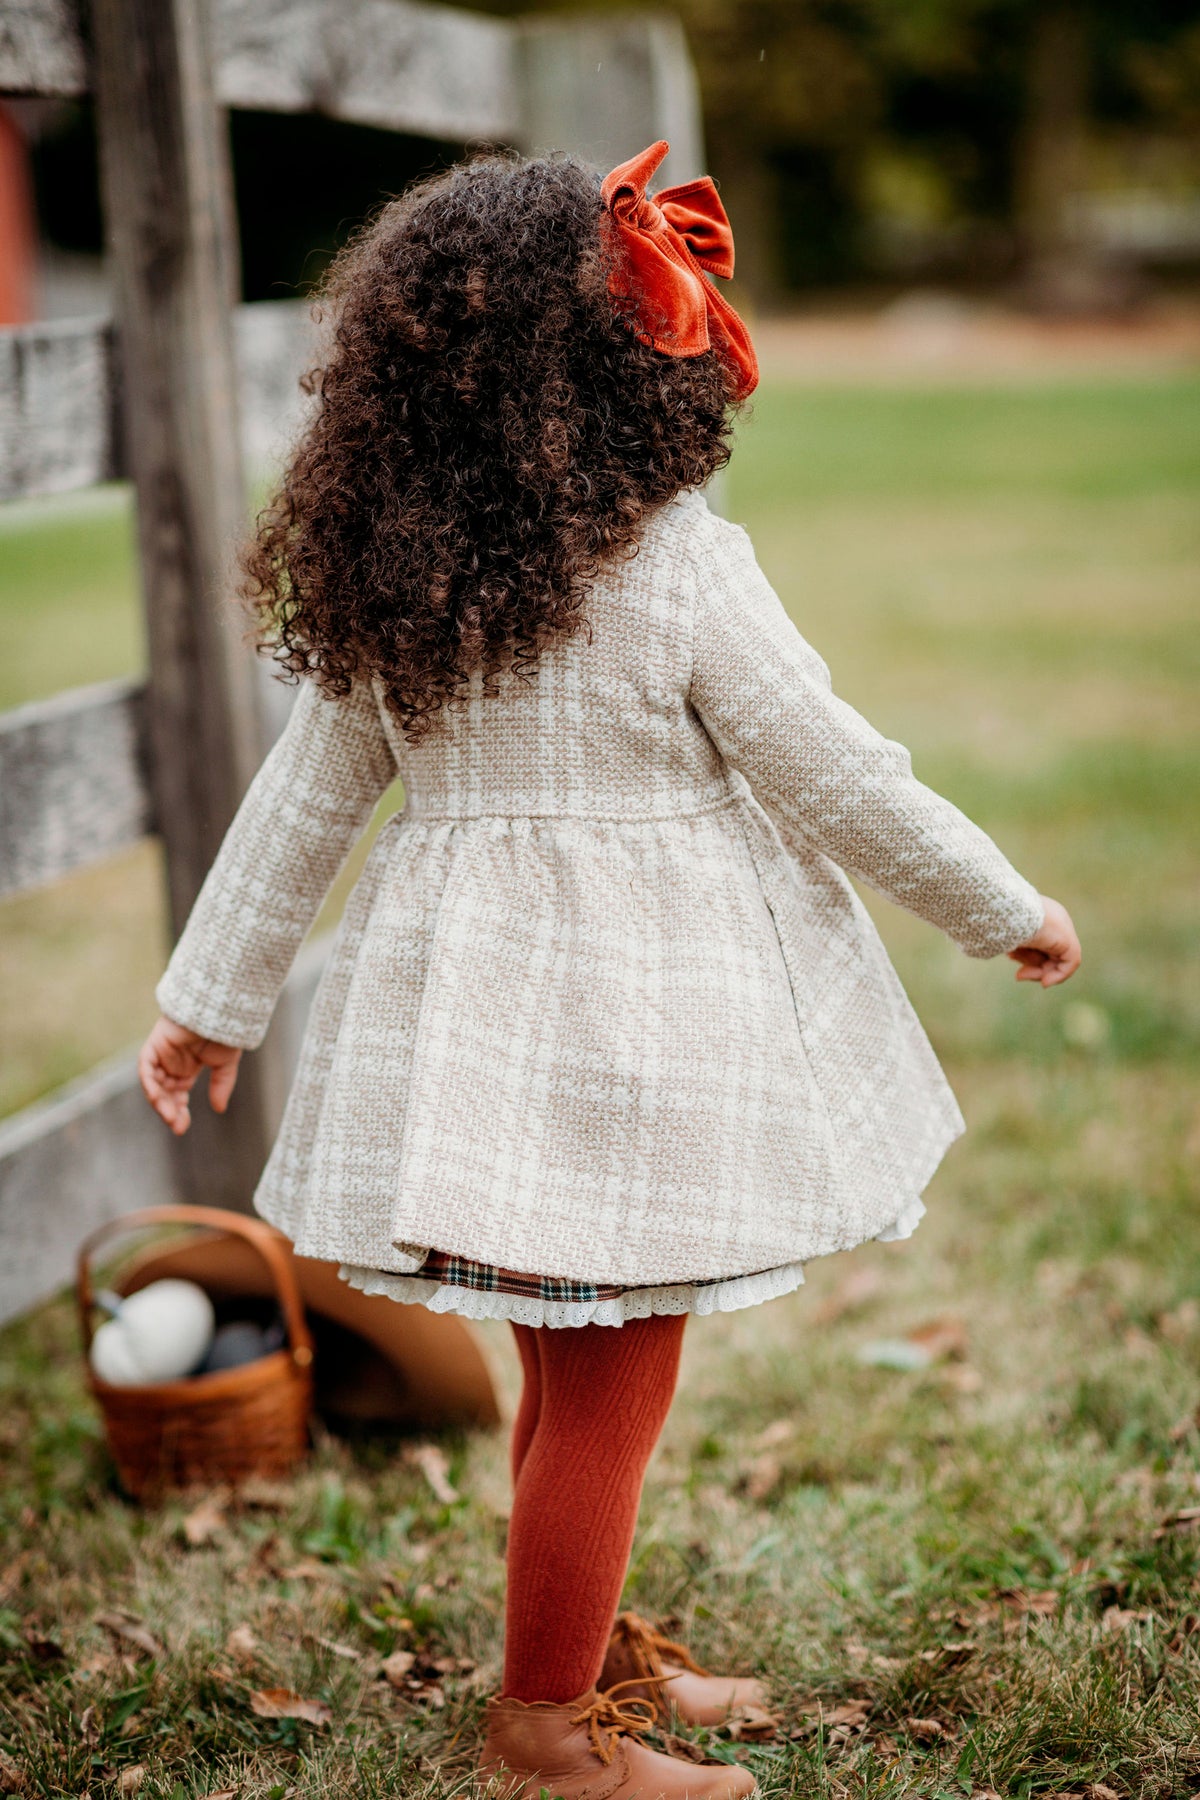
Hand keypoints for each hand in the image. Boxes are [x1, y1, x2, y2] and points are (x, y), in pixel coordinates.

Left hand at [137, 1015, 242, 1134]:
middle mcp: (171, 1064)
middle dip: (169, 1111)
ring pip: (153, 1084)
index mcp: (186, 1068)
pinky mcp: (154, 1045)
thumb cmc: (225, 1032)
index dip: (178, 1112)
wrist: (221, 1009)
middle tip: (178, 1127)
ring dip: (160, 1102)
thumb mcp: (225, 1065)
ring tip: (170, 1117)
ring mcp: (161, 1055)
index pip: (176, 1095)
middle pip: (164, 1093)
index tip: (183, 1127)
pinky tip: (159, 1099)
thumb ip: (221, 1085)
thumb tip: (219, 1110)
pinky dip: (150, 1084)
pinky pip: (146, 1068)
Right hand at [1007, 896, 1081, 987]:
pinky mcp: (1070, 941)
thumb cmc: (1000, 919)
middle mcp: (1055, 918)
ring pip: (1055, 959)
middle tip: (1019, 976)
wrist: (1007, 911)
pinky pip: (1070, 963)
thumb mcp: (1007, 934)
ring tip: (1021, 971)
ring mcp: (1064, 929)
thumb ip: (1018, 945)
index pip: (1040, 940)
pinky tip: (1044, 982)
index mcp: (1040, 912)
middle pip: (1049, 951)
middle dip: (1033, 967)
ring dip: (1037, 970)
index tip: (1010, 958)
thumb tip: (1017, 959)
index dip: (1026, 955)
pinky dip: (1058, 976)